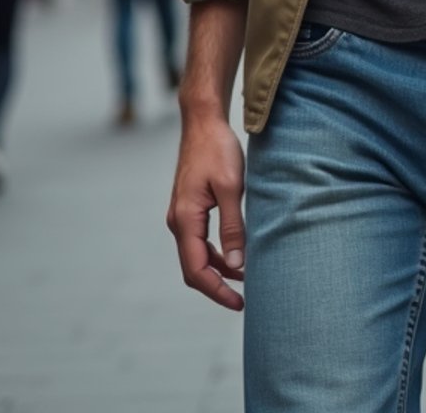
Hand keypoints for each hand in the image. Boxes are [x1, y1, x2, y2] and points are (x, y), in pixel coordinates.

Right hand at [166, 113, 245, 311]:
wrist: (203, 122)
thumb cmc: (217, 149)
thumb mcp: (230, 187)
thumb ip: (234, 227)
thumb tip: (238, 265)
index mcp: (185, 219)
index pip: (196, 270)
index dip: (217, 291)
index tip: (239, 303)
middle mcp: (178, 221)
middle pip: (193, 268)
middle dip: (217, 287)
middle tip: (244, 299)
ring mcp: (182, 215)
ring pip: (196, 256)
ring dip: (218, 270)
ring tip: (246, 278)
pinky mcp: (189, 208)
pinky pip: (199, 241)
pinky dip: (216, 254)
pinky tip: (237, 255)